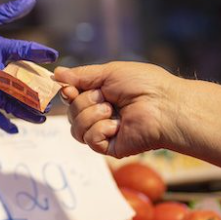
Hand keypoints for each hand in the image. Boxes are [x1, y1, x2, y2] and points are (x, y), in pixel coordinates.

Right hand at [0, 0, 57, 132]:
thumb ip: (8, 11)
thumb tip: (30, 0)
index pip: (24, 50)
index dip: (40, 53)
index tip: (54, 55)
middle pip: (20, 85)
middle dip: (38, 93)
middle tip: (53, 99)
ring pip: (7, 103)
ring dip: (25, 111)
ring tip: (41, 118)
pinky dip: (1, 121)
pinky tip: (15, 128)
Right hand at [54, 62, 180, 157]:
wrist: (164, 105)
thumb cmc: (144, 84)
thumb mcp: (109, 72)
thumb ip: (81, 75)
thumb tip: (56, 73)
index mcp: (100, 95)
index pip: (71, 97)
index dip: (67, 93)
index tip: (70, 89)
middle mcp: (100, 114)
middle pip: (70, 113)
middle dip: (84, 102)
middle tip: (106, 98)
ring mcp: (104, 131)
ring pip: (76, 128)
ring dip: (91, 116)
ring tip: (112, 110)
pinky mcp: (109, 147)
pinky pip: (89, 140)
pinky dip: (100, 129)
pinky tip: (117, 125)